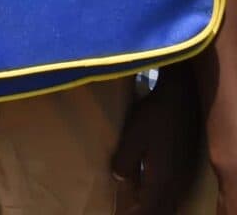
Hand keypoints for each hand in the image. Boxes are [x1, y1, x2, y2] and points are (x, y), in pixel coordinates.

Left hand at [113, 77, 199, 214]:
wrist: (181, 99)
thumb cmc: (155, 116)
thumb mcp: (132, 137)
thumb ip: (125, 161)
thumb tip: (119, 179)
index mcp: (162, 179)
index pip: (149, 208)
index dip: (133, 214)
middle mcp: (176, 181)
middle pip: (161, 207)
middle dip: (143, 211)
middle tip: (126, 211)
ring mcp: (183, 174)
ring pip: (168, 200)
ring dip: (152, 204)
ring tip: (134, 204)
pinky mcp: (184, 165)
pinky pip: (172, 190)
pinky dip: (158, 194)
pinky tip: (146, 186)